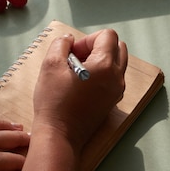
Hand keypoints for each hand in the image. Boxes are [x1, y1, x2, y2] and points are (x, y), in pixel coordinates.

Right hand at [32, 29, 127, 151]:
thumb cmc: (54, 101)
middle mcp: (117, 77)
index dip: (88, 39)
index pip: (108, 35)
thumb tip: (69, 39)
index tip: (73, 52)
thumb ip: (61, 44)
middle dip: (98, 46)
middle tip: (77, 58)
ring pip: (117, 63)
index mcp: (105, 65)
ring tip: (78, 71)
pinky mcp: (112, 102)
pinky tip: (82, 84)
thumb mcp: (51, 65)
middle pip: (118, 47)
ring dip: (100, 60)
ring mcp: (117, 91)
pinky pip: (113, 79)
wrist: (60, 135)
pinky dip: (102, 75)